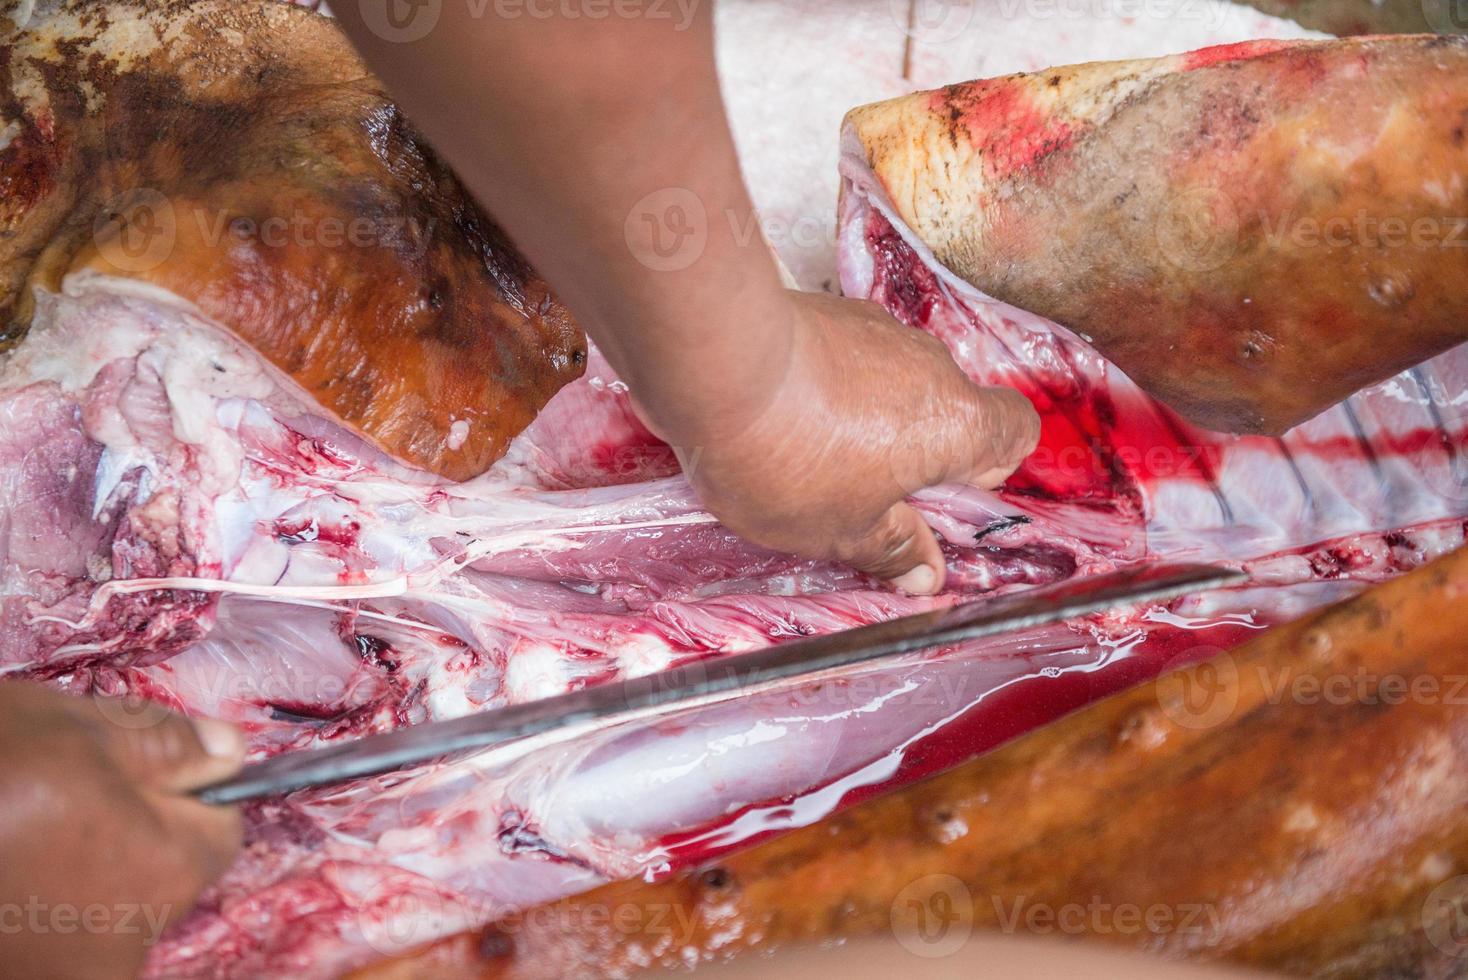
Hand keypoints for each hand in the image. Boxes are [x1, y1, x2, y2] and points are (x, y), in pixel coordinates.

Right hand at [0, 683, 244, 979]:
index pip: (219, 829)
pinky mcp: (20, 975)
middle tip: (55, 790)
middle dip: (126, 826)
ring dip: (74, 865)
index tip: (136, 767)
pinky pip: (50, 930)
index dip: (186, 788)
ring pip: (102, 902)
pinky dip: (31, 899)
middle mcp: (127, 944)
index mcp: (164, 872)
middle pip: (160, 871)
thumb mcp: (75, 729)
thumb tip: (230, 752)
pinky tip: (0, 866)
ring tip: (13, 828)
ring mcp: (66, 974)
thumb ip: (166, 744)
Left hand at [649, 291, 1040, 593]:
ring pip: (893, 383)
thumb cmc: (790, 457)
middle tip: (861, 491)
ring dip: (867, 418)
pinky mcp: (827, 313)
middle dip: (913, 451)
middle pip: (947, 409)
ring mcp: (877, 331)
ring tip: (806, 454)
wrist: (715, 363)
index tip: (938, 496)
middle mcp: (930, 366)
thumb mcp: (841, 530)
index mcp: (955, 423)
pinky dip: (828, 386)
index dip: (989, 468)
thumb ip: (892, 550)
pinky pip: (847, 358)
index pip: (1016, 430)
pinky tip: (778, 417)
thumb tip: (924, 574)